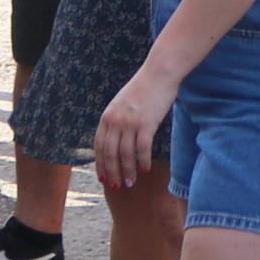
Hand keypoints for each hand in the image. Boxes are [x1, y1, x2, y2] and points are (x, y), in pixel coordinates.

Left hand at [94, 68, 175, 189]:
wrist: (159, 72)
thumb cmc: (144, 87)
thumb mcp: (122, 102)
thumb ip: (117, 119)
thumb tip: (117, 138)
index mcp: (107, 116)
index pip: (100, 146)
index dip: (101, 164)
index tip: (103, 177)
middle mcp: (115, 120)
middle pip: (110, 154)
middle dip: (112, 172)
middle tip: (116, 186)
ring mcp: (130, 122)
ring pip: (125, 155)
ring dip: (127, 171)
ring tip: (131, 183)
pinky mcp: (146, 123)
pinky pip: (142, 149)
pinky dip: (143, 161)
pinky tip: (145, 169)